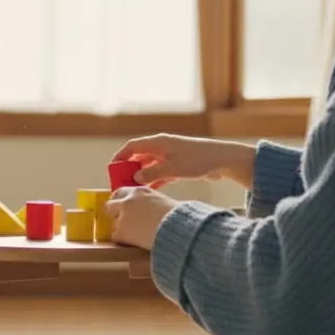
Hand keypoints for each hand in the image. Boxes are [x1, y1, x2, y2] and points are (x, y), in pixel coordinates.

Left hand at [105, 186, 179, 249]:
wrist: (176, 229)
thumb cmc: (177, 215)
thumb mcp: (162, 200)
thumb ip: (149, 201)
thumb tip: (146, 208)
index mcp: (139, 191)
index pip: (119, 192)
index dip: (119, 201)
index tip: (121, 206)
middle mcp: (127, 201)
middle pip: (109, 206)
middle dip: (114, 213)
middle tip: (122, 221)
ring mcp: (122, 217)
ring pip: (113, 222)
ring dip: (121, 228)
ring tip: (134, 234)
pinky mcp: (122, 232)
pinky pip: (115, 236)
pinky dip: (123, 239)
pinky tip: (133, 241)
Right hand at [111, 134, 255, 188]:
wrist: (222, 160)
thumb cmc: (198, 160)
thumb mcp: (173, 168)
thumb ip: (153, 173)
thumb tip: (136, 177)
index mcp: (159, 142)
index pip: (133, 146)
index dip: (121, 156)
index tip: (112, 168)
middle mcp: (163, 148)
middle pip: (140, 157)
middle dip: (129, 168)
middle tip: (120, 183)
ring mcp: (170, 157)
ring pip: (150, 166)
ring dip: (141, 176)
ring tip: (133, 190)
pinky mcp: (178, 166)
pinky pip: (160, 174)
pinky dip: (154, 181)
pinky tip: (149, 191)